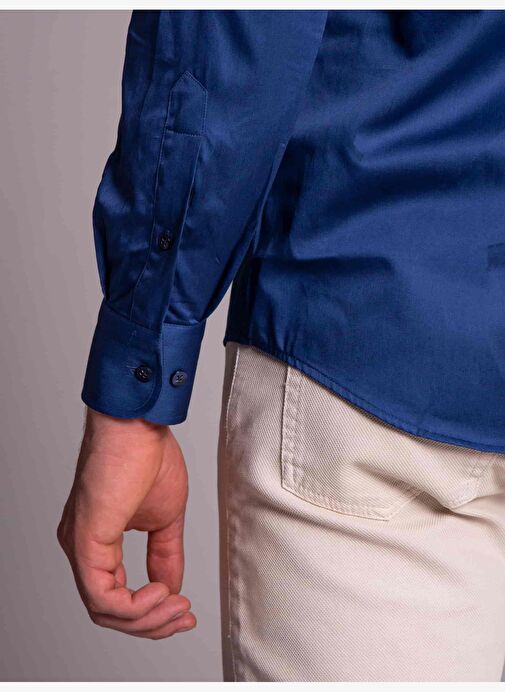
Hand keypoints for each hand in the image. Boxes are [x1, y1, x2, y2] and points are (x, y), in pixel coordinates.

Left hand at [57, 408, 195, 638]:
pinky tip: (160, 592)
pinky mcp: (85, 541)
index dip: (152, 613)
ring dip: (147, 617)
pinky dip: (135, 605)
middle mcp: (83, 548)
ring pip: (104, 610)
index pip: (117, 596)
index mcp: (98, 542)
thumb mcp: (165, 518)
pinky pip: (102, 596)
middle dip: (152, 623)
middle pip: (109, 612)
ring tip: (176, 603)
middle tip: (184, 615)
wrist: (138, 424)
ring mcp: (80, 546)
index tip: (185, 611)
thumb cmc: (146, 454)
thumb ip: (166, 556)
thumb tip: (171, 587)